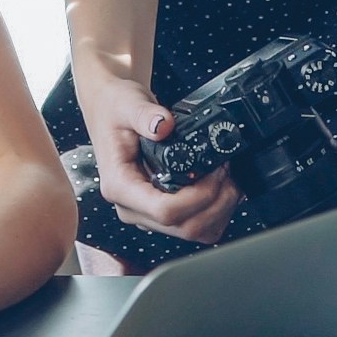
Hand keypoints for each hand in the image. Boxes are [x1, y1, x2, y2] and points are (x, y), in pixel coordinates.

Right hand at [71, 73, 236, 243]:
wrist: (109, 109)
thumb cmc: (115, 109)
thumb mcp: (127, 104)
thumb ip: (145, 115)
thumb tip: (164, 126)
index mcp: (120, 186)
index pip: (164, 211)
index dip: (197, 198)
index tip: (214, 172)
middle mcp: (131, 207)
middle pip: (183, 228)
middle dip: (216, 203)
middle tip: (227, 172)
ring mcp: (145, 213)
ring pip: (192, 232)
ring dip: (219, 210)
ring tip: (227, 179)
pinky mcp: (158, 211)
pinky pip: (193, 226)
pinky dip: (214, 212)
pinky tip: (220, 188)